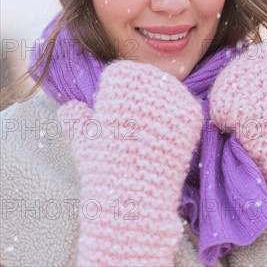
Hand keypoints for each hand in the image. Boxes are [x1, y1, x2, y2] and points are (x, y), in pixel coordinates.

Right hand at [58, 59, 203, 266]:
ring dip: (162, 107)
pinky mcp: (192, 114)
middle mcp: (148, 81)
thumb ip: (76, 119)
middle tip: (136, 129)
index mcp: (119, 80)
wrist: (134, 196)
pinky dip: (179, 121)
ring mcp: (173, 96)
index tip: (116, 119)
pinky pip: (187, 108)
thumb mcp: (83, 140)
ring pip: (168, 92)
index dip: (117, 97)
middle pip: (148, 80)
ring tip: (152, 135)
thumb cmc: (103, 167)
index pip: (122, 75)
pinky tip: (169, 139)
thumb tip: (70, 108)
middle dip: (142, 100)